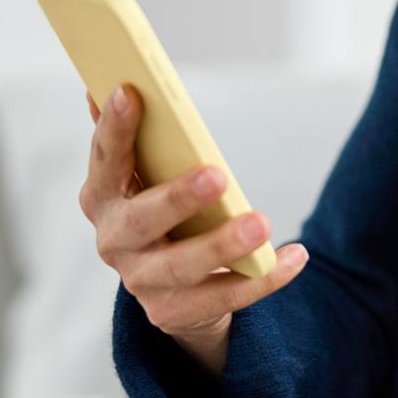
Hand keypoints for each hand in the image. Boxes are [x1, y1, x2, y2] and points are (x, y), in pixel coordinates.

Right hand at [80, 85, 307, 364]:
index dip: (113, 128)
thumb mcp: (145, 175)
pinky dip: (264, 277)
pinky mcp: (173, 313)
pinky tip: (295, 256)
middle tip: (217, 174)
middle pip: (142, 221)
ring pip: (183, 266)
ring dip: (223, 245)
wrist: (172, 287)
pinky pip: (226, 296)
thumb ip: (130, 138)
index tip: (131, 91)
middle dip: (177, 197)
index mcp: (101, 198)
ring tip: (262, 222)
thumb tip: (105, 84)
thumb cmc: (160, 210)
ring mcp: (142, 282)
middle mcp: (114, 242)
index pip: (105, 161)